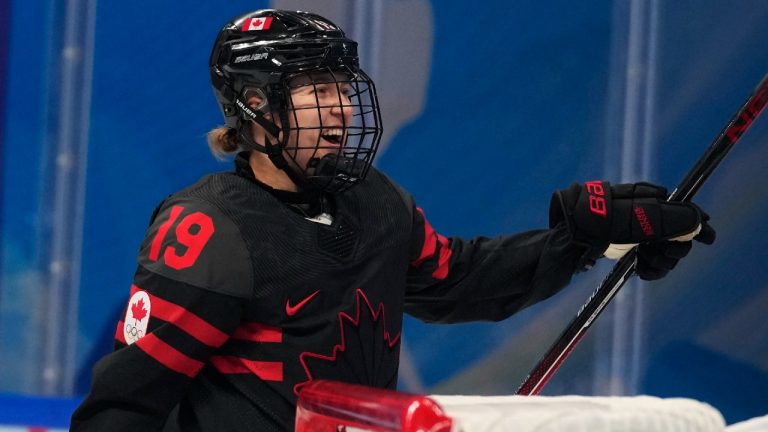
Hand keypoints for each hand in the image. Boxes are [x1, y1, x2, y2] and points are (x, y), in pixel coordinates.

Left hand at [550, 181, 713, 272]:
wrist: (567, 242)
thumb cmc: (596, 225)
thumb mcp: (632, 220)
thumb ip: (665, 219)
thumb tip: (696, 218)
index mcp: (647, 202)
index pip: (682, 211)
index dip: (697, 223)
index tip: (708, 238)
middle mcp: (645, 217)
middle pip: (678, 236)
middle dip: (673, 249)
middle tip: (658, 254)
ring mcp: (637, 235)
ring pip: (666, 253)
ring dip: (661, 262)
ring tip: (644, 265)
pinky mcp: (629, 250)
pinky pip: (652, 263)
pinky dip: (652, 269)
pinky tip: (641, 272)